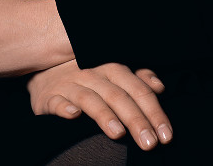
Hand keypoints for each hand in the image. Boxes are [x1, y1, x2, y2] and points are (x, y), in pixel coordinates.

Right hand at [27, 59, 172, 151]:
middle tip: (150, 143)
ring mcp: (71, 85)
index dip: (154, 111)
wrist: (45, 70)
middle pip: (118, 96)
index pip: (138, 89)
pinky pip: (57, 102)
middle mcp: (94, 75)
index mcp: (113, 70)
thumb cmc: (87, 77)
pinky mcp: (50, 97)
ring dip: (104, 115)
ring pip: (90, 99)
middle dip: (136, 119)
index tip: (166, 135)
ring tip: (118, 134)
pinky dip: (65, 108)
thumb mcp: (112, 75)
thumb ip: (137, 81)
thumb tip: (159, 86)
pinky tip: (73, 116)